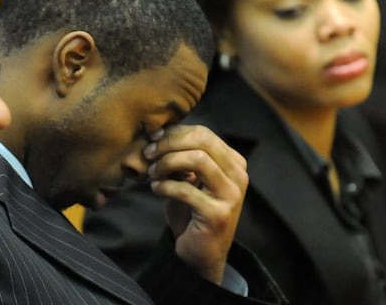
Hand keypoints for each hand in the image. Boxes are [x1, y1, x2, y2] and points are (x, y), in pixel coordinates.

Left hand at [143, 125, 247, 283]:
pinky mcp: (218, 214)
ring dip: (167, 163)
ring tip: (152, 173)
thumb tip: (158, 134)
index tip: (152, 139)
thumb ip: (180, 157)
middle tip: (148, 153)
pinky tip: (156, 189)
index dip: (174, 132)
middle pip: (202, 141)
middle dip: (169, 144)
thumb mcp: (187, 179)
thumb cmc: (191, 211)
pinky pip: (185, 189)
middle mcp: (238, 176)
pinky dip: (164, 186)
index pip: (203, 133)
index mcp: (233, 163)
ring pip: (197, 160)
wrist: (201, 254)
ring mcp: (231, 195)